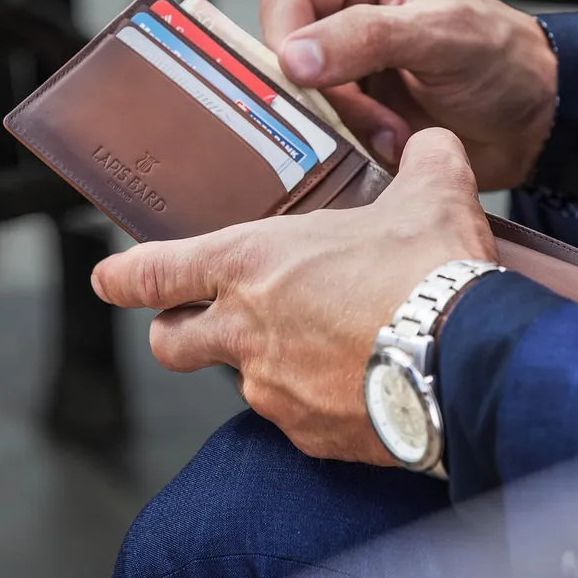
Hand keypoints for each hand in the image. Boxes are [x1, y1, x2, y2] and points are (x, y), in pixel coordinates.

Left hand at [91, 129, 496, 464]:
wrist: (466, 359)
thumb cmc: (431, 272)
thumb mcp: (430, 194)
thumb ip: (421, 158)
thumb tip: (430, 143)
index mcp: (255, 264)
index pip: (157, 272)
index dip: (126, 277)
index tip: (112, 280)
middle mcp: (248, 331)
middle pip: (172, 342)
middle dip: (178, 331)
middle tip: (209, 320)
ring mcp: (274, 390)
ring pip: (240, 382)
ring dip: (264, 363)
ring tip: (321, 344)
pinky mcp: (309, 434)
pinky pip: (292, 416)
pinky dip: (311, 399)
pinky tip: (354, 380)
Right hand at [261, 0, 557, 189]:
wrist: (529, 119)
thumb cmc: (500, 60)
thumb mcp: (439, 36)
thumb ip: (365, 38)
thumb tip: (292, 58)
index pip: (284, 3)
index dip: (287, 48)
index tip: (313, 86)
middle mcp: (338, 10)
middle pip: (283, 57)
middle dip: (323, 96)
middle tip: (371, 117)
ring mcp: (342, 63)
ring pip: (298, 100)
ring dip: (342, 125)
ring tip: (392, 131)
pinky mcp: (350, 105)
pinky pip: (319, 129)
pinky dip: (350, 144)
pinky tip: (392, 142)